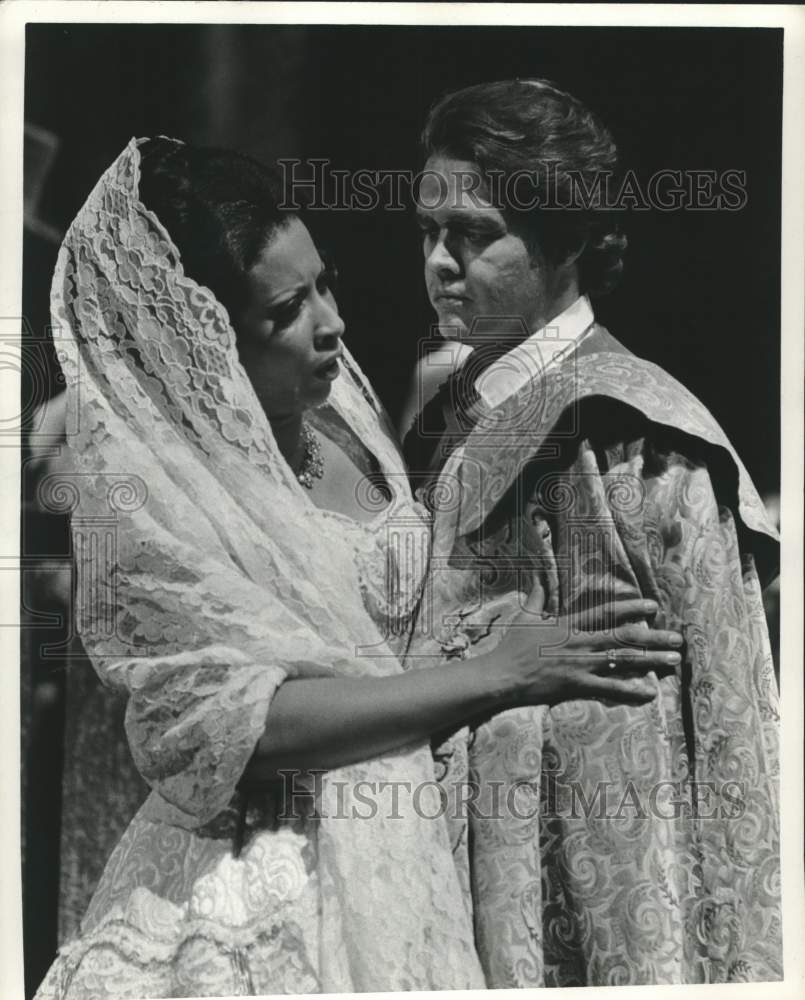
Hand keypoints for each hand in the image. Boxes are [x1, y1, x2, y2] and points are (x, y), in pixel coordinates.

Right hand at [491, 593, 682, 707]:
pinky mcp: (576, 685)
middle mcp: (580, 642)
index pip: (606, 613)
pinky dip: (630, 691)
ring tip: (673, 661)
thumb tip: (538, 578)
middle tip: (678, 638)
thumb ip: (537, 598)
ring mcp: (580, 664)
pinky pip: (609, 688)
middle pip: (624, 637)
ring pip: (623, 661)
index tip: (653, 606)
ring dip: (651, 660)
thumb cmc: (512, 646)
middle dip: (654, 637)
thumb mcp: (525, 617)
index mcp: (569, 624)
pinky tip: (650, 692)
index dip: (632, 608)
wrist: (502, 675)